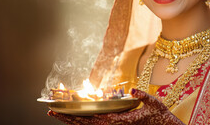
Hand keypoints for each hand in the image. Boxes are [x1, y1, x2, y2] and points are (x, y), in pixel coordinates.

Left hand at [48, 89, 184, 124]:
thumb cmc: (159, 115)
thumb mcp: (153, 102)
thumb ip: (143, 96)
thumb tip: (133, 90)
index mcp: (120, 120)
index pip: (94, 119)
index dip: (77, 115)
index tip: (63, 111)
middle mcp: (114, 124)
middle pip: (86, 124)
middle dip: (68, 118)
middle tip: (50, 112)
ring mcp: (115, 124)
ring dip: (72, 120)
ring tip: (58, 114)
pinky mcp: (116, 123)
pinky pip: (96, 123)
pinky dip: (83, 120)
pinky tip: (76, 117)